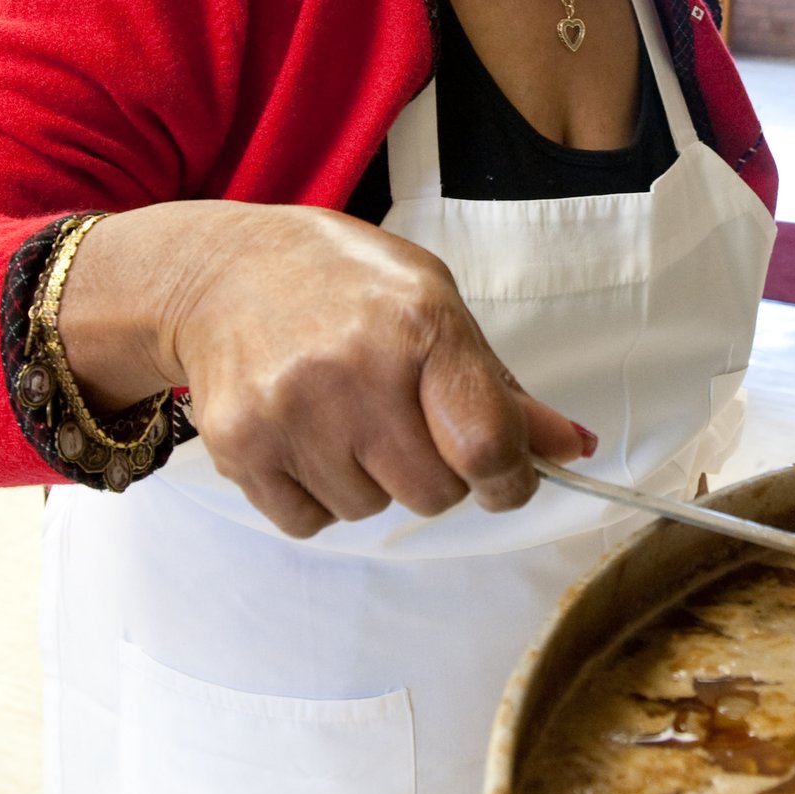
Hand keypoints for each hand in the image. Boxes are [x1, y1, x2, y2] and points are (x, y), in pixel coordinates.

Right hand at [54, 202, 591, 537]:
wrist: (220, 272)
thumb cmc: (343, 284)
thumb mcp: (434, 303)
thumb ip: (502, 387)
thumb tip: (574, 449)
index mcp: (420, 326)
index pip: (487, 446)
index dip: (510, 480)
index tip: (506, 478)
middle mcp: (355, 371)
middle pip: (434, 493)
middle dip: (436, 472)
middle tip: (404, 421)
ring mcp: (293, 413)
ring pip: (371, 509)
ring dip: (371, 480)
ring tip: (343, 413)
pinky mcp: (242, 447)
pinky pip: (310, 521)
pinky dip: (317, 496)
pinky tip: (305, 435)